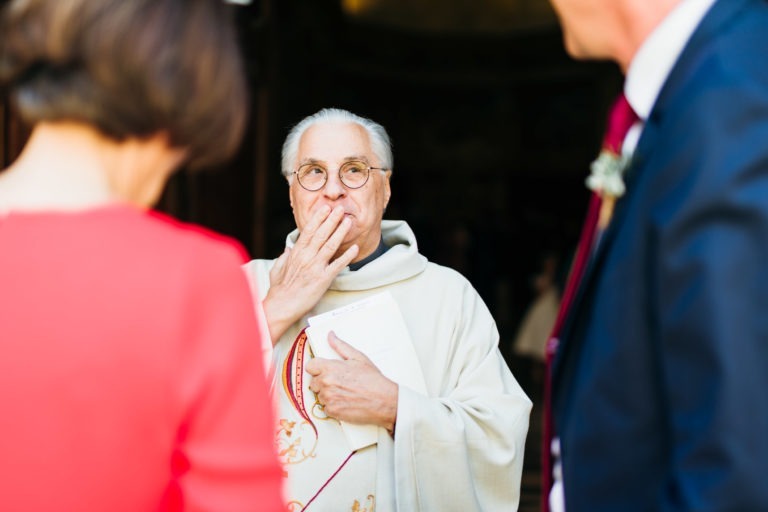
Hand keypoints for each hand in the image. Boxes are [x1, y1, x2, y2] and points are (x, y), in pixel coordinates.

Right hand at [262, 206, 358, 342]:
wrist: (281, 306)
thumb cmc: (279, 289)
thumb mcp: (277, 269)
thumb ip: (284, 257)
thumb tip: (288, 248)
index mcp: (296, 253)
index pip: (309, 231)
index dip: (318, 218)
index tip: (325, 208)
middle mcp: (306, 257)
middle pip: (321, 234)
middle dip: (332, 220)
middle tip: (340, 208)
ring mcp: (315, 267)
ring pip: (330, 245)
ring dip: (340, 232)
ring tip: (348, 221)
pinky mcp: (323, 279)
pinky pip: (337, 265)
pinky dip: (347, 256)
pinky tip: (355, 248)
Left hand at [306, 332, 397, 432]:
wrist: (383, 400)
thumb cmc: (372, 379)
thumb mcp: (358, 357)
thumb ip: (340, 346)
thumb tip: (330, 336)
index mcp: (330, 368)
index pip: (310, 366)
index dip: (317, 368)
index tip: (323, 371)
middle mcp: (326, 383)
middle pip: (313, 382)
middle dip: (323, 382)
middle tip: (338, 383)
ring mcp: (328, 398)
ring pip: (320, 395)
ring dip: (328, 395)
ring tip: (344, 393)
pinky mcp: (332, 411)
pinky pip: (325, 408)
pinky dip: (333, 406)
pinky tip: (345, 402)